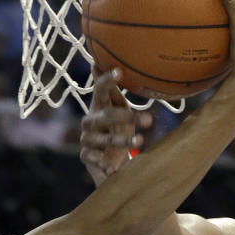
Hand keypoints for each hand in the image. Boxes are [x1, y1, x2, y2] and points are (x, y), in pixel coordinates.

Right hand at [80, 69, 152, 185]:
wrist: (105, 156)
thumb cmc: (115, 126)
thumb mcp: (119, 109)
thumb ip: (115, 91)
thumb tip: (102, 64)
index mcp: (99, 106)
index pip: (100, 90)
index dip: (107, 80)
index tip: (119, 71)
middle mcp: (90, 121)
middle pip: (106, 116)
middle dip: (126, 117)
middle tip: (148, 120)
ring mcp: (87, 139)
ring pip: (104, 139)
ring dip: (123, 142)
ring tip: (140, 143)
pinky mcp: (86, 157)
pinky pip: (94, 159)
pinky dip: (104, 164)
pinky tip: (113, 170)